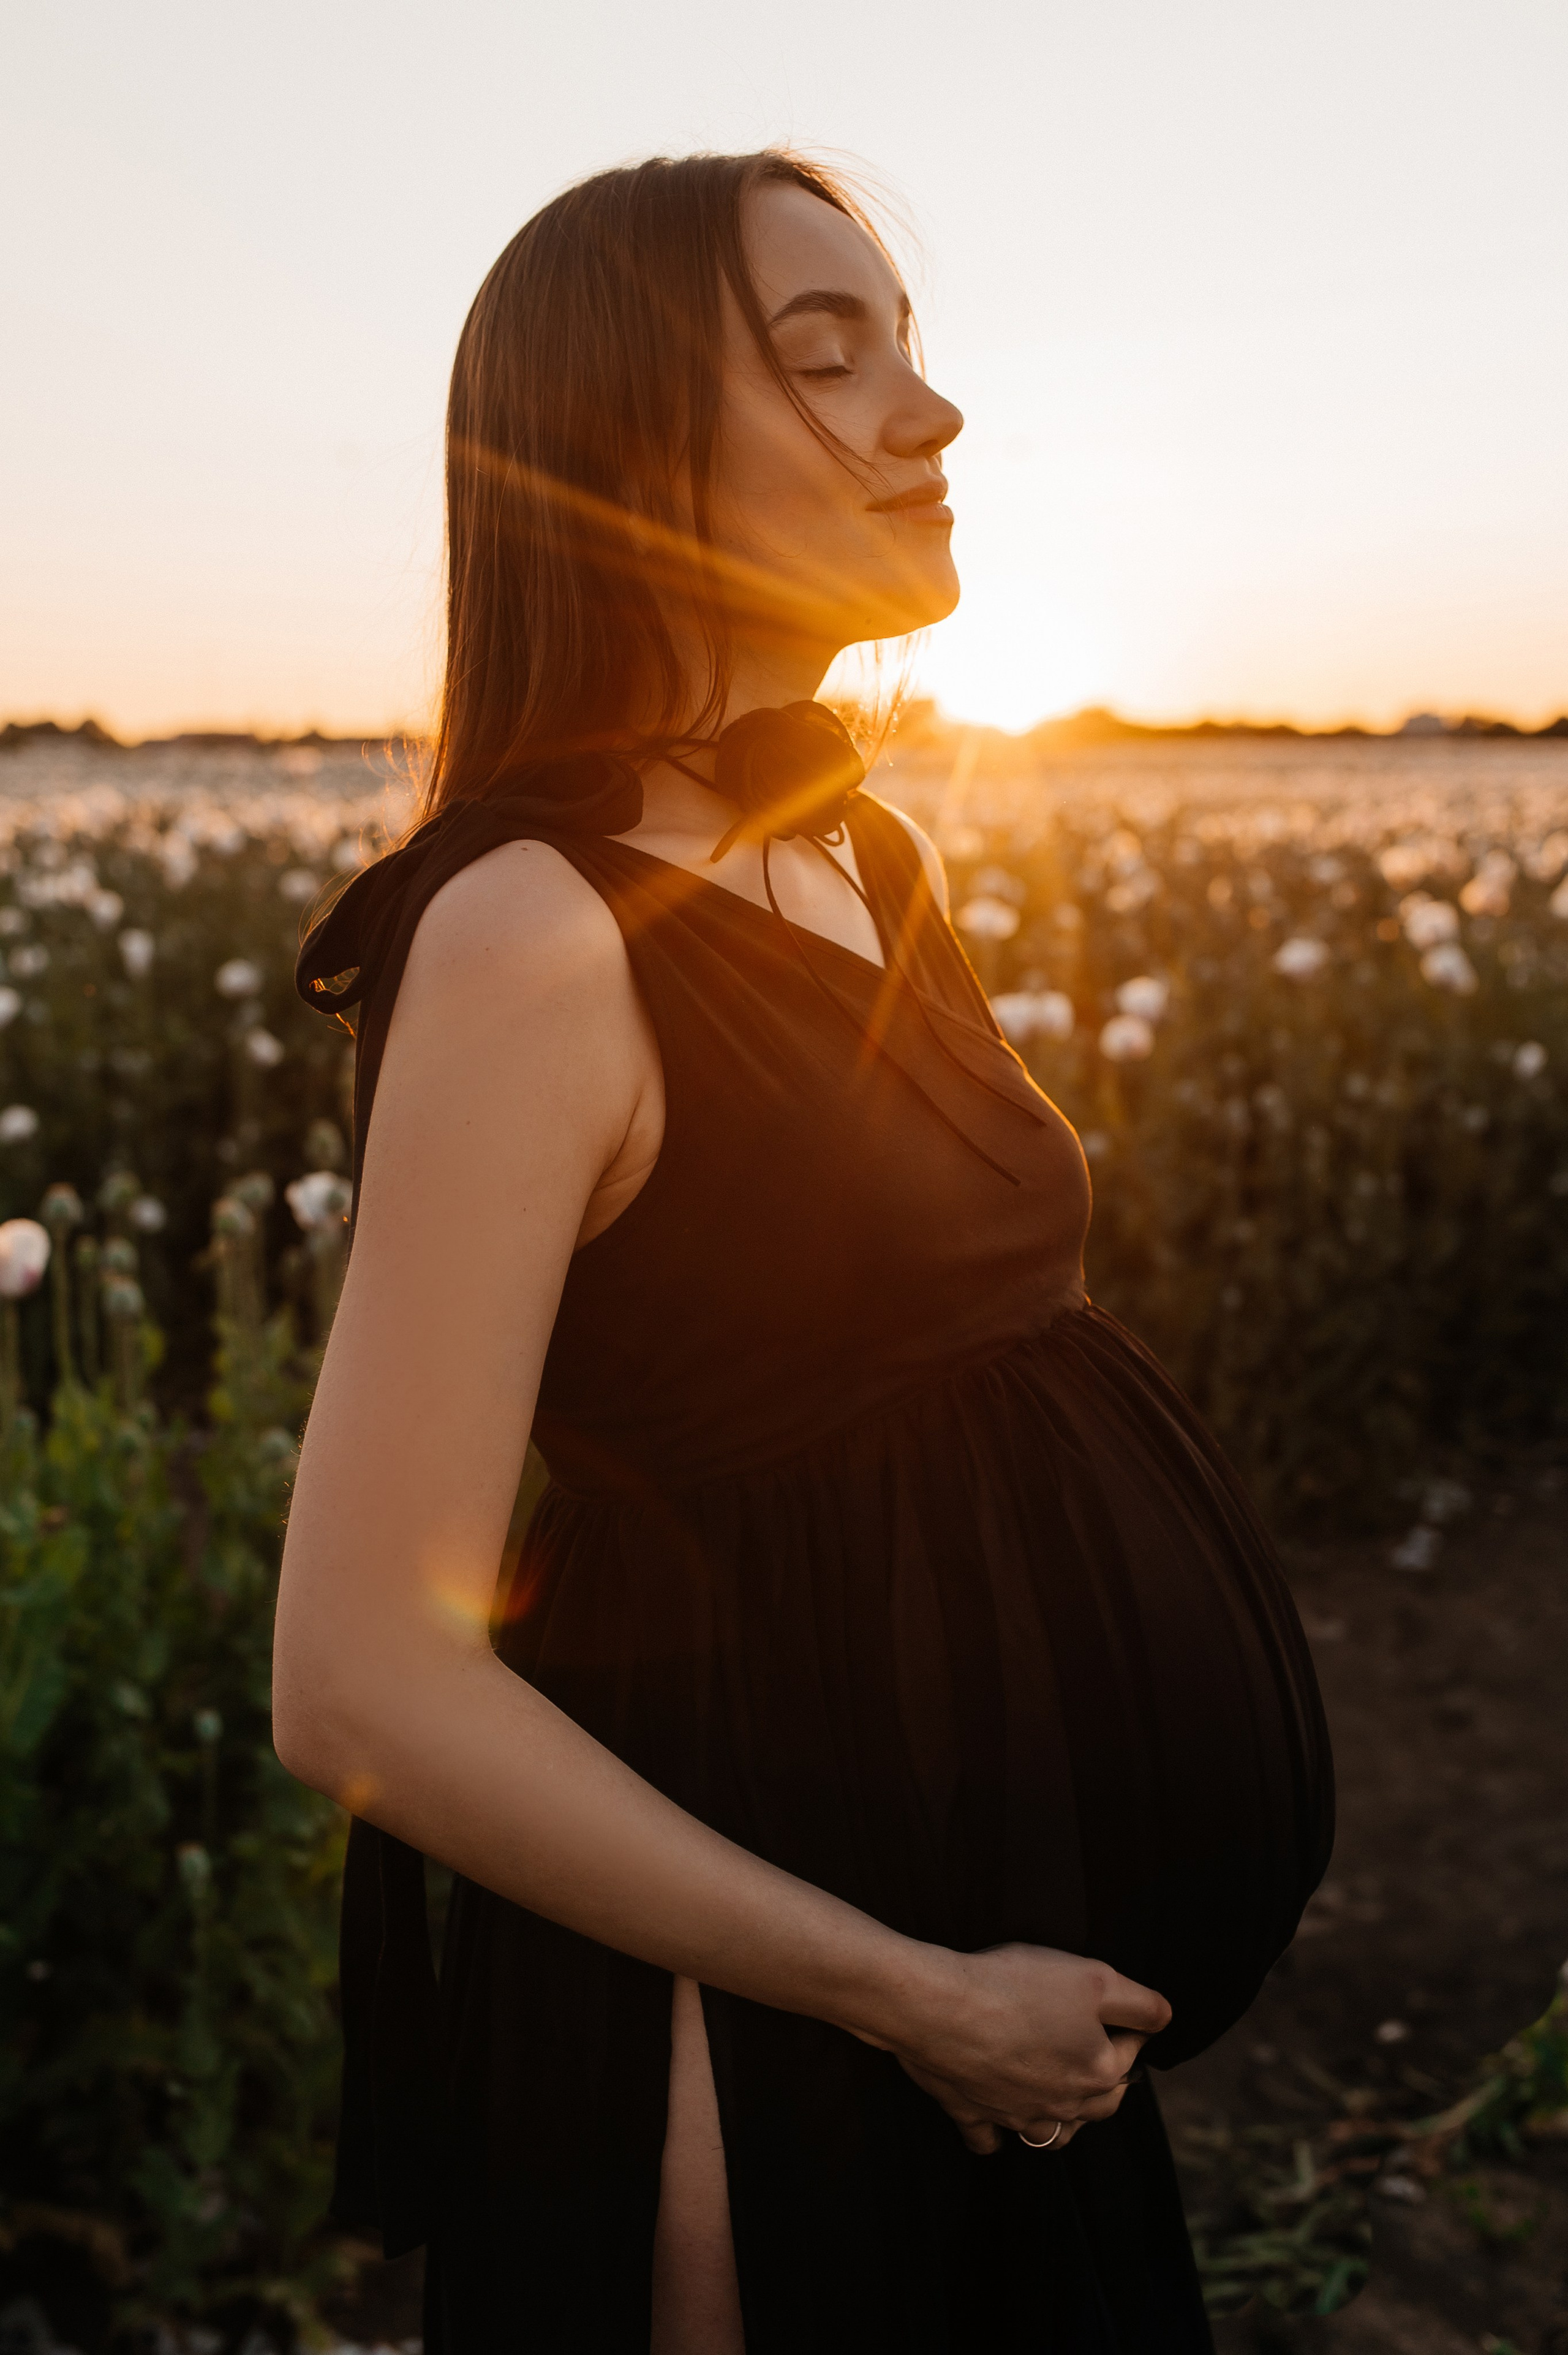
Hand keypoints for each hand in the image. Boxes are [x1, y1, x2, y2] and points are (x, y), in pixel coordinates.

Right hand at [863, 1941, 1169, 2155]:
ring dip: (1066, 2121)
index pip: (1131, 2051)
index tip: (1122, 2006)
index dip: (1131, 2025)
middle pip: (1101, 2104)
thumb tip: (1166, 2019)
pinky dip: (997, 2135)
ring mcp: (1015, 2115)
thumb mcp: (1094, 1978)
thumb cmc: (1017, 1988)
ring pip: (1053, 2134)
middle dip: (1110, 2081)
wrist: (940, 2008)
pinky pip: (989, 2139)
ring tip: (1067, 2098)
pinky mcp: (972, 2113)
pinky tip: (999, 2124)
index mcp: (1097, 2073)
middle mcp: (1062, 2105)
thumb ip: (1140, 2002)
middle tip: (1107, 2057)